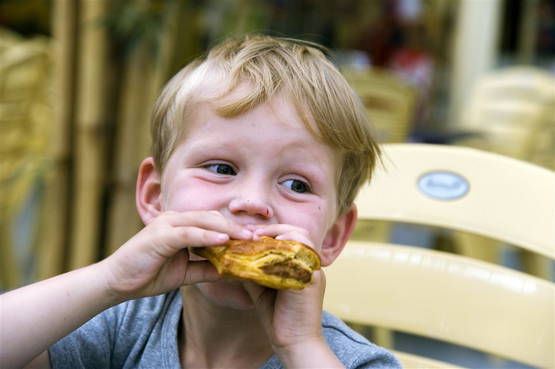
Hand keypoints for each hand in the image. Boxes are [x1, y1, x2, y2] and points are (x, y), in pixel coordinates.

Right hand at [101, 210, 251, 300]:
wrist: (116, 283)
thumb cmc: (148, 274)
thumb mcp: (184, 273)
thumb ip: (206, 268)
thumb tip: (230, 271)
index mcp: (180, 225)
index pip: (213, 222)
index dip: (235, 229)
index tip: (255, 239)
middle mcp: (174, 220)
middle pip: (212, 218)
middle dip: (236, 226)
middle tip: (258, 236)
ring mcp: (166, 224)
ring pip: (203, 221)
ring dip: (227, 229)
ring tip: (247, 237)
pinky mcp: (160, 235)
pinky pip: (189, 233)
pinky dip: (207, 236)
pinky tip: (224, 241)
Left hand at [242, 224, 324, 349]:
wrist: (294, 344)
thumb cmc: (279, 318)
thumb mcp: (262, 288)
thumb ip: (253, 271)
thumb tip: (233, 257)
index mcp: (302, 265)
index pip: (291, 235)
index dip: (271, 230)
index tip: (250, 233)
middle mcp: (310, 265)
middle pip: (299, 231)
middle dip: (274, 228)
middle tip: (252, 233)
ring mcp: (313, 271)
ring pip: (302, 237)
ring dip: (279, 234)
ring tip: (258, 238)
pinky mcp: (311, 280)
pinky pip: (299, 255)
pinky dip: (282, 249)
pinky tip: (264, 251)